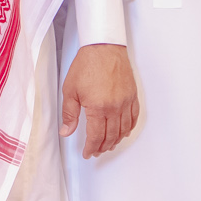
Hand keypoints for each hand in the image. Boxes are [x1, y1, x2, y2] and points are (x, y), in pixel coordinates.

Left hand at [62, 43, 138, 158]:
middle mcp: (114, 108)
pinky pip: (134, 117)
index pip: (96, 137)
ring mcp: (126, 102)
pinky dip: (129, 128)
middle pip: (111, 136)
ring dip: (116, 140)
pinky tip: (124, 132)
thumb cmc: (87, 65)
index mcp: (98, 108)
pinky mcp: (132, 95)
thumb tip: (66, 132)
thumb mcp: (70, 90)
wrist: (103, 47)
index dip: (91, 148)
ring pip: (123, 129)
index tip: (88, 153)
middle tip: (96, 151)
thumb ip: (69, 114)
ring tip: (108, 145)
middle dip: (103, 147)